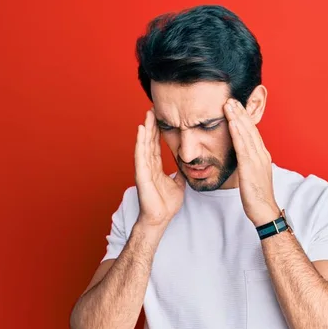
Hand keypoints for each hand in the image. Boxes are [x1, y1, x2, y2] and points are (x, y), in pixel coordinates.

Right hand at [134, 109, 185, 226]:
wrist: (160, 219)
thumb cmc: (166, 205)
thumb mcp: (179, 185)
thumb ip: (180, 174)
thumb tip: (187, 167)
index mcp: (156, 168)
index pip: (156, 145)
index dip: (158, 132)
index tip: (161, 118)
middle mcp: (148, 166)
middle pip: (149, 141)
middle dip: (151, 125)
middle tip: (153, 109)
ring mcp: (144, 169)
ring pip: (144, 145)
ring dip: (145, 129)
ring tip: (147, 115)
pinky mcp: (141, 175)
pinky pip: (141, 155)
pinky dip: (140, 142)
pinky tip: (141, 130)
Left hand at [224, 99, 280, 226]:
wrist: (264, 210)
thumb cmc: (256, 196)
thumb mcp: (252, 175)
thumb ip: (248, 163)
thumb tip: (241, 156)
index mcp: (262, 155)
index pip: (252, 132)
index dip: (244, 118)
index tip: (236, 106)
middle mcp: (261, 154)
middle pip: (250, 129)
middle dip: (240, 112)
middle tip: (231, 98)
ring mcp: (257, 160)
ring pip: (246, 134)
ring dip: (237, 117)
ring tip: (229, 104)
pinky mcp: (250, 167)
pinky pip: (243, 146)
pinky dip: (237, 132)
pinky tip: (231, 122)